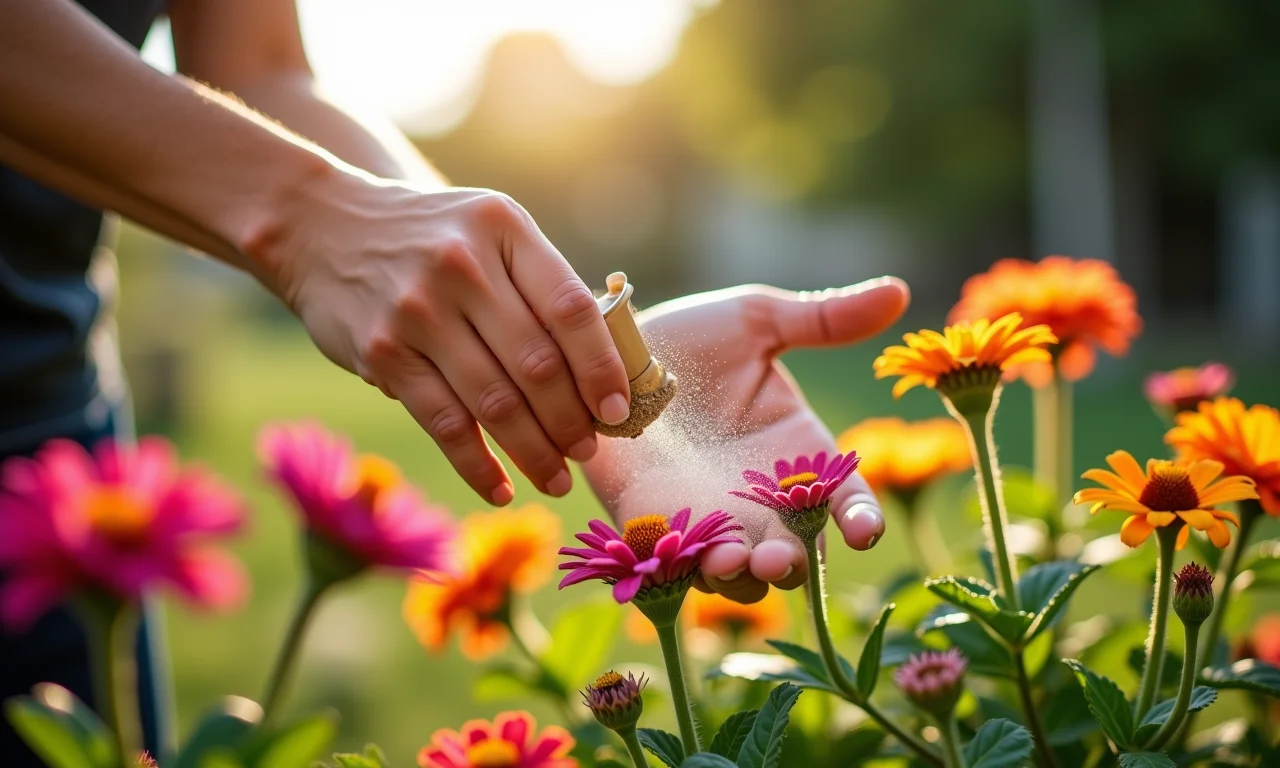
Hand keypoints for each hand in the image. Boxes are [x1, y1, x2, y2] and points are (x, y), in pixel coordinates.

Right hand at [258, 172, 631, 504]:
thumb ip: (540, 285)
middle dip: (572, 419)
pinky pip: (443, 422)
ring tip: (558, 477)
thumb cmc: (433, 239)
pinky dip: (477, 464)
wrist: (323, 226)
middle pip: (537, 363)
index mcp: (504, 229)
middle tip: (590, 450)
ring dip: (534, 450)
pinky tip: (501, 488)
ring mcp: (418, 311)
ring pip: (494, 401)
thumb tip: (604, 372)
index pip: (571, 309)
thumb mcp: (490, 232)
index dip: (602, 367)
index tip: (619, 409)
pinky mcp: (383, 353)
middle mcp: (462, 266)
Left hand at [580, 277, 909, 601]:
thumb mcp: (756, 321)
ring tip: (728, 560)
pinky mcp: (651, 530)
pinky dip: (676, 574)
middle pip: (794, 556)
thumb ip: (822, 319)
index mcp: (800, 458)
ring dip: (735, 577)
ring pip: (734, 575)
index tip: (864, 529)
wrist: (610, 352)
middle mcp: (761, 503)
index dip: (858, 519)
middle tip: (779, 559)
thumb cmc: (694, 338)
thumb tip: (898, 290)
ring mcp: (707, 522)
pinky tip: (675, 562)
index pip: (844, 501)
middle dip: (791, 565)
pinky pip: (670, 568)